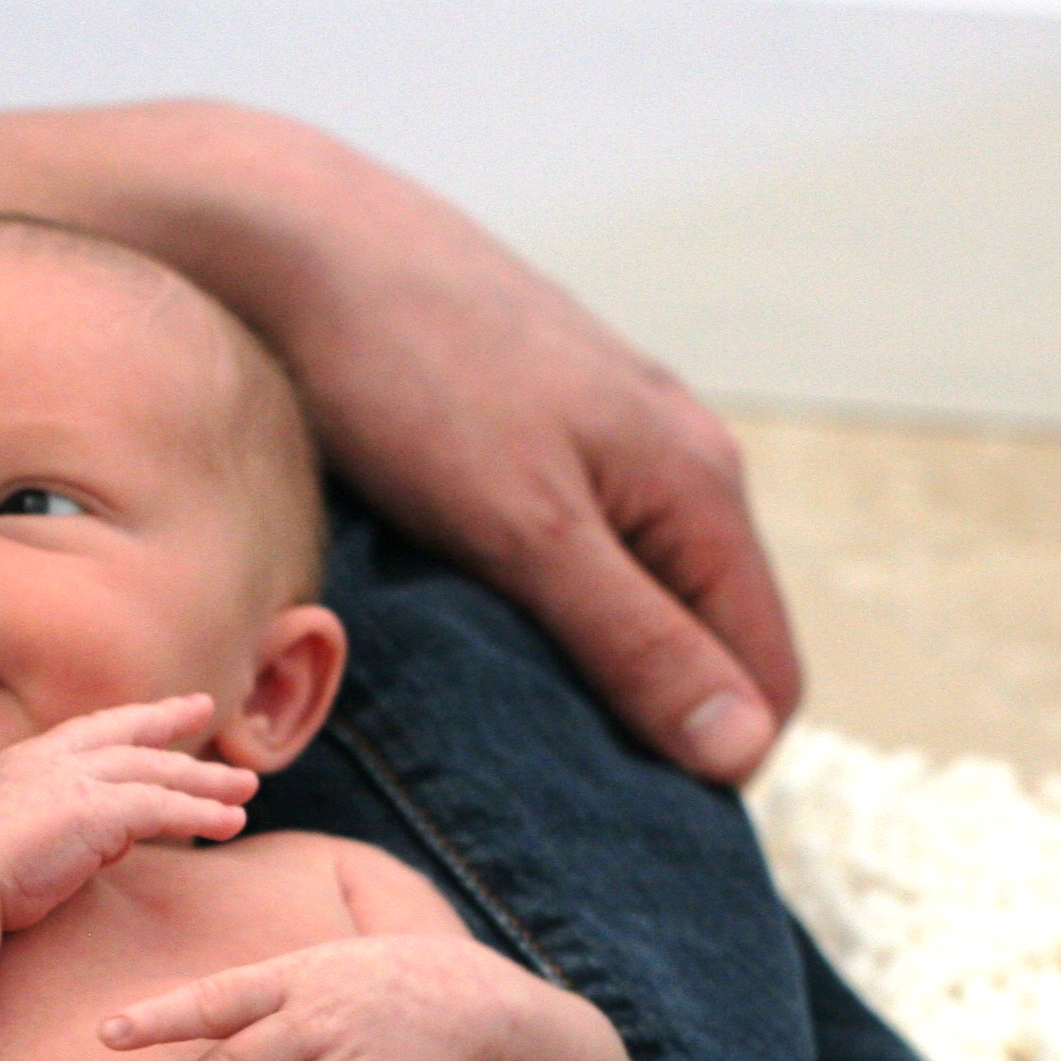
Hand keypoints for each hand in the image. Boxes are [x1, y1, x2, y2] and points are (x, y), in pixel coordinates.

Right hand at [0, 695, 254, 931]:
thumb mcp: (6, 835)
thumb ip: (54, 824)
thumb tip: (107, 835)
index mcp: (25, 761)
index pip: (89, 731)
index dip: (127, 720)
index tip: (156, 711)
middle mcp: (52, 760)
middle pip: (129, 739)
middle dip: (172, 726)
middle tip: (207, 711)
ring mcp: (74, 782)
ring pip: (155, 773)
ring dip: (205, 782)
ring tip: (245, 790)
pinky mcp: (95, 813)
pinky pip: (163, 809)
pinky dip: (201, 815)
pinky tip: (231, 824)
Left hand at [217, 117, 800, 783]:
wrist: (294, 236)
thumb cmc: (409, 372)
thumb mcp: (528, 529)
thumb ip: (636, 640)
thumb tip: (742, 752)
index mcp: (698, 483)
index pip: (766, 678)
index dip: (710, 764)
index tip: (613, 823)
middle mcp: (673, 455)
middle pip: (709, 639)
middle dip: (652, 722)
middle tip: (545, 792)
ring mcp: (603, 435)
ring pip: (638, 594)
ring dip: (591, 667)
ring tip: (501, 722)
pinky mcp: (532, 426)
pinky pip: (576, 549)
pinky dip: (541, 608)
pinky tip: (468, 631)